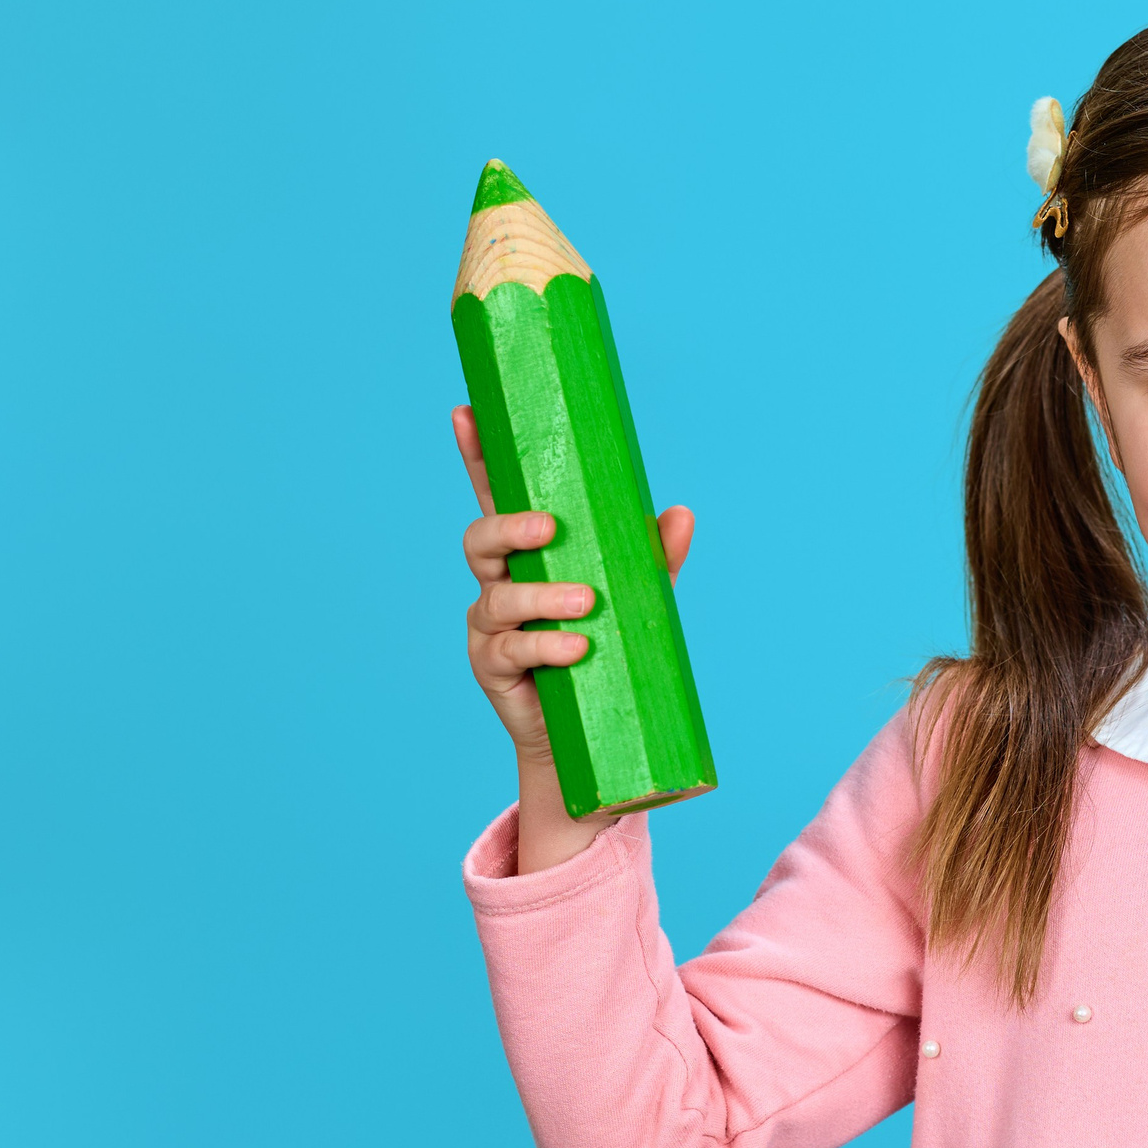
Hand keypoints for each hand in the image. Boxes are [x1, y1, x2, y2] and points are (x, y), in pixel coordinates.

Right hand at [453, 405, 693, 766]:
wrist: (589, 737)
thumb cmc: (610, 652)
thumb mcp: (639, 601)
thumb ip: (656, 559)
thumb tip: (680, 512)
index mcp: (527, 553)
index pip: (496, 495)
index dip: (477, 454)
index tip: (466, 410)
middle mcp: (498, 582)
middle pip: (480, 538)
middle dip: (508, 525)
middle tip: (549, 527)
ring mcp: (489, 625)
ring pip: (498, 597)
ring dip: (542, 597)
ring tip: (586, 605)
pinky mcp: (491, 668)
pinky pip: (509, 650)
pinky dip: (544, 645)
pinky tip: (575, 649)